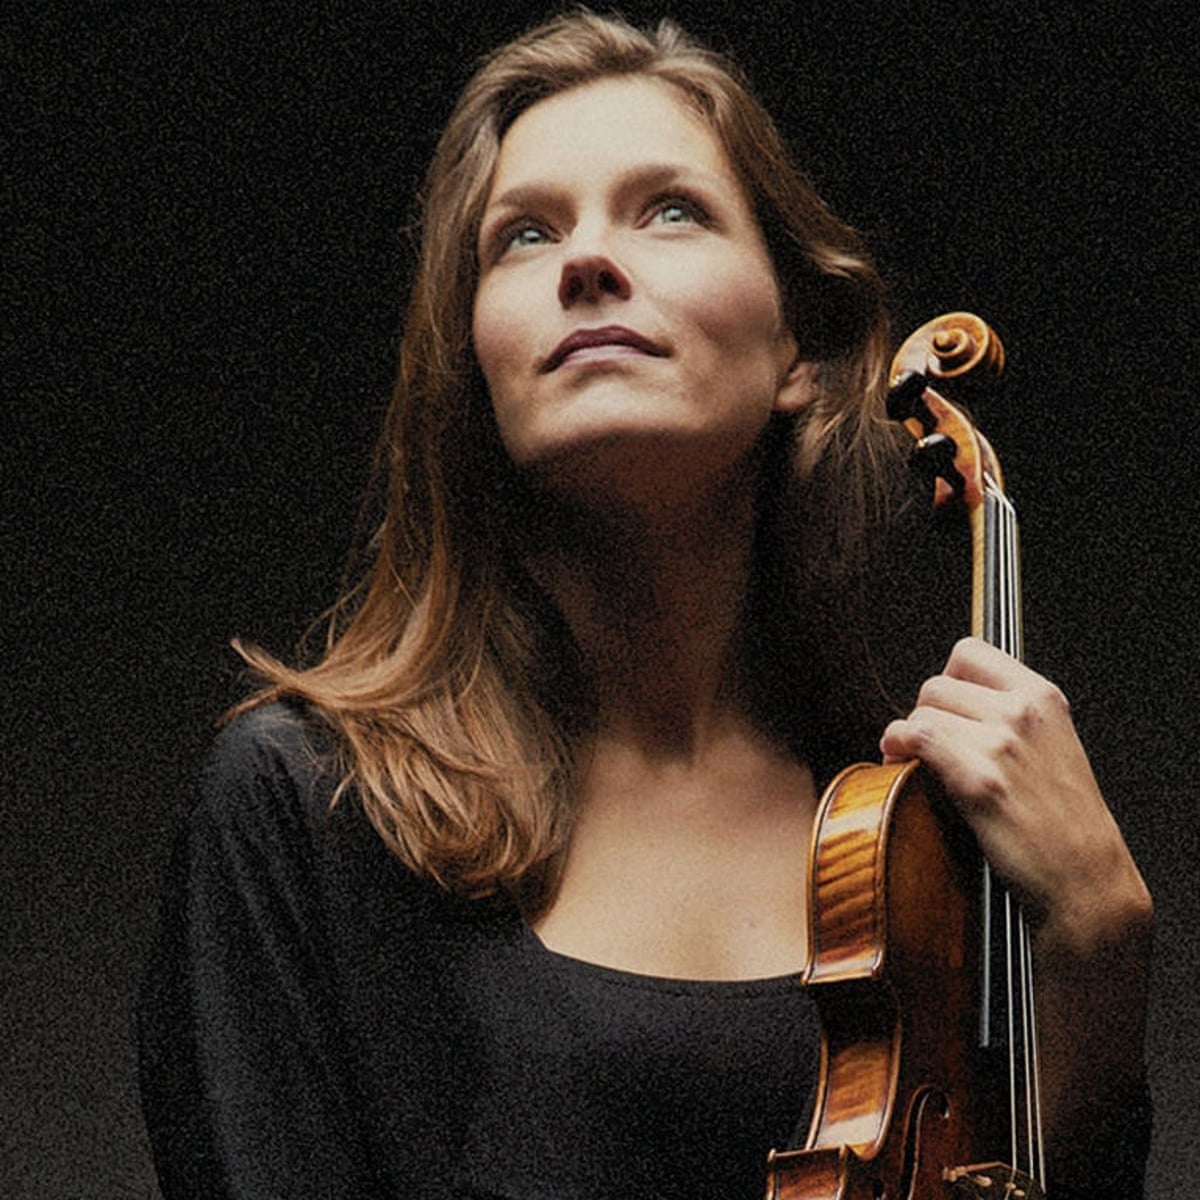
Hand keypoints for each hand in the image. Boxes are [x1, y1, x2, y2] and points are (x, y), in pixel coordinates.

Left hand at [877, 637, 1147, 954]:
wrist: (1085, 878)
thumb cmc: (1063, 822)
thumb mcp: (1051, 744)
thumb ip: (1008, 714)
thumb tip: (950, 699)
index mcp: (1043, 697)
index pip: (970, 651)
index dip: (945, 678)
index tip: (943, 707)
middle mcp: (1023, 712)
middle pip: (936, 684)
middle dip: (924, 714)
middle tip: (924, 744)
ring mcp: (1002, 743)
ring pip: (922, 712)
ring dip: (907, 736)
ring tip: (911, 758)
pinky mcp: (979, 779)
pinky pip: (916, 737)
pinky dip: (896, 746)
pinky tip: (897, 761)